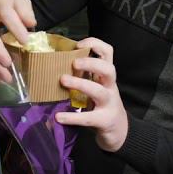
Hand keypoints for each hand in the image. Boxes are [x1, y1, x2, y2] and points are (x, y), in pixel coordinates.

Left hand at [56, 37, 128, 152]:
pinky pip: (89, 118)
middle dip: (91, 63)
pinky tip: (59, 117)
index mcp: (106, 76)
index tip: (78, 44)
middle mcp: (110, 86)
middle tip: (74, 63)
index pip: (108, 52)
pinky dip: (73, 117)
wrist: (118, 129)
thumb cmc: (101, 103)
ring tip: (63, 81)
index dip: (95, 44)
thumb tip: (53, 64)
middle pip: (108, 69)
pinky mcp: (104, 120)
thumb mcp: (96, 85)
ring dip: (81, 84)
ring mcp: (109, 103)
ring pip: (99, 91)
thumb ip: (83, 75)